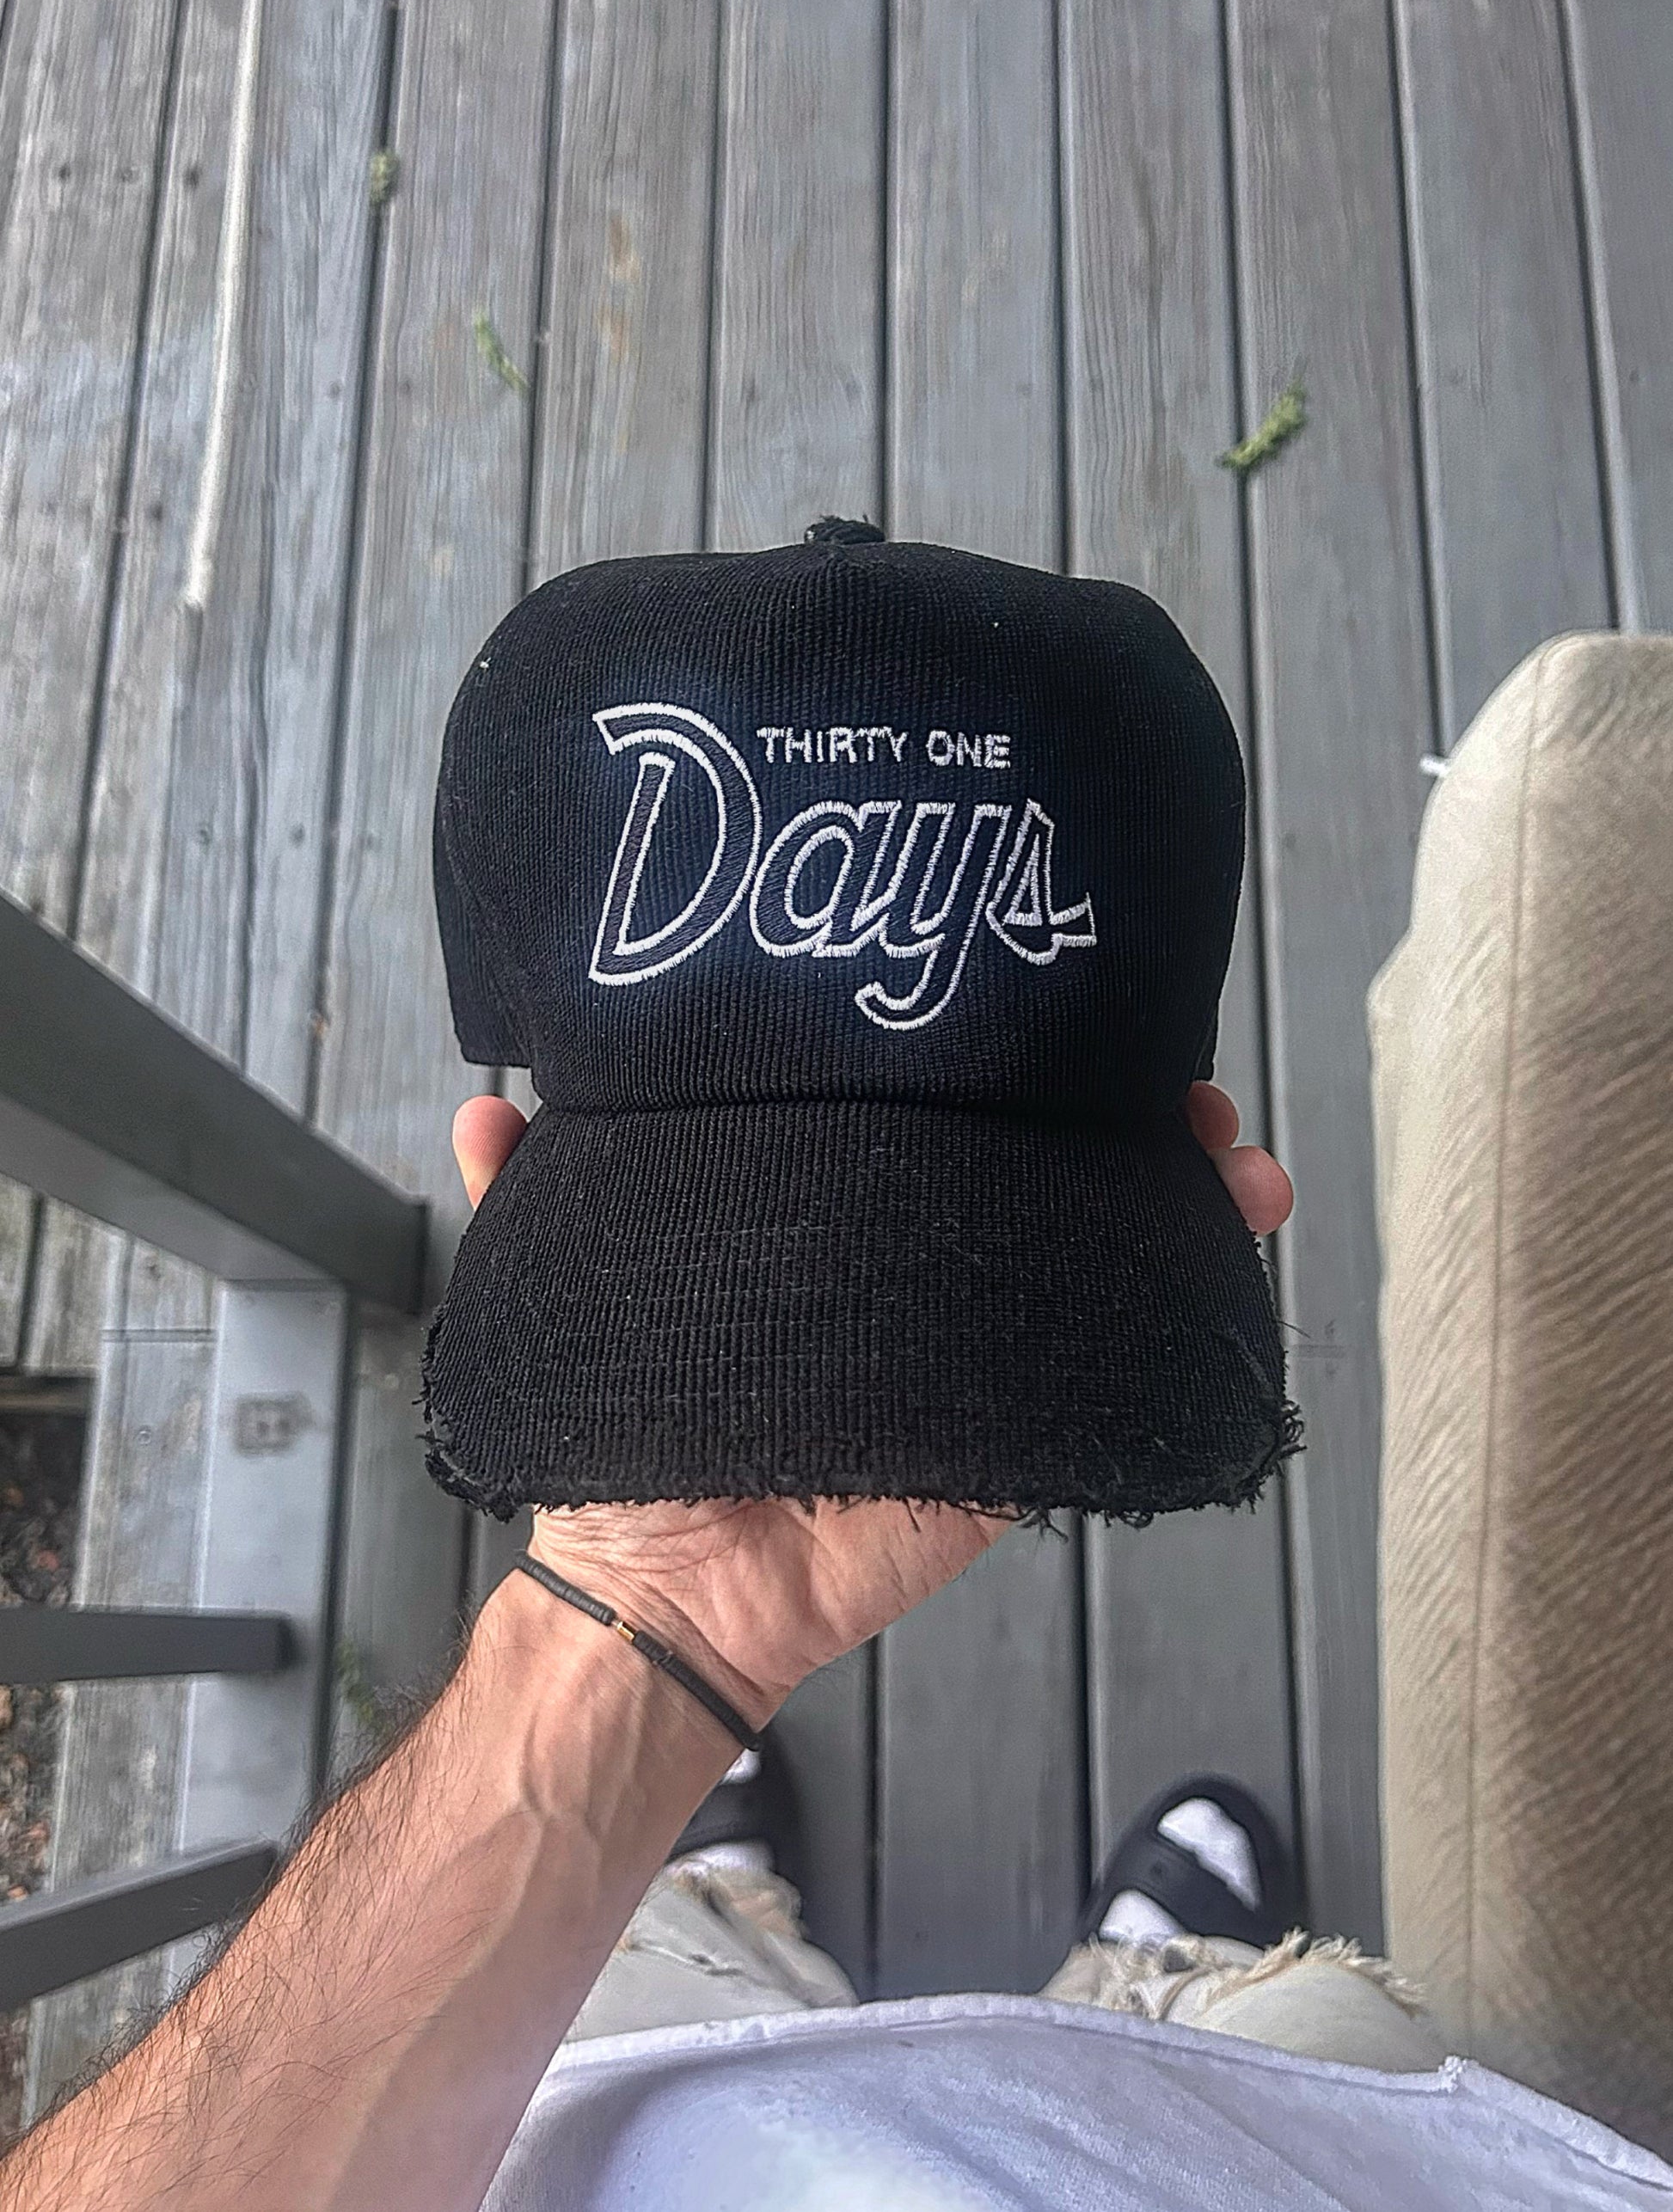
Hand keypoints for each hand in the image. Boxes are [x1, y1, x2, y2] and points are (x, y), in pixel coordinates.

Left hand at [453, 1086, 1292, 1729]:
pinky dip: (1195, 1300)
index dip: (1016, 1055)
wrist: (669, 1581)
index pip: (948, 1106)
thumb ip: (546, 1197)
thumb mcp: (583, 1278)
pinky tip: (1242, 1234)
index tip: (1064, 1001)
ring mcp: (987, 1335)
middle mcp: (926, 1255)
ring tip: (1235, 1152)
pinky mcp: (1028, 1420)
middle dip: (1128, 1105)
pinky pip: (1124, 1353)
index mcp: (843, 1203)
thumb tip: (485, 1110)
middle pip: (1052, 1158)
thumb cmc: (628, 1420)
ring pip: (1110, 1239)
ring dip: (1188, 1183)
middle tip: (1177, 1076)